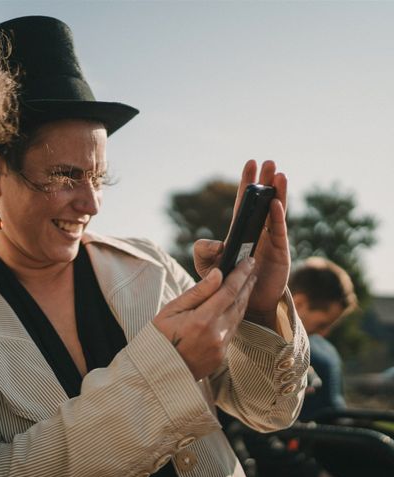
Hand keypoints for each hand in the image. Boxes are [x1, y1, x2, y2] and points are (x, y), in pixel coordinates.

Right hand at [153, 257, 256, 379]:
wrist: (157, 369)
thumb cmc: (160, 335)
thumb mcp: (172, 308)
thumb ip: (198, 291)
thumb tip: (218, 273)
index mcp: (202, 320)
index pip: (228, 291)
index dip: (240, 274)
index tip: (248, 261)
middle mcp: (216, 334)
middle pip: (238, 303)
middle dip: (247, 283)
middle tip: (252, 268)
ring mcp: (220, 347)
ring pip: (239, 317)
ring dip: (244, 298)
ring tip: (247, 283)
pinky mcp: (221, 356)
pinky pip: (233, 330)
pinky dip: (236, 315)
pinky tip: (235, 305)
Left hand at [194, 160, 289, 329]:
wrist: (246, 306)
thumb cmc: (227, 284)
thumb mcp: (207, 267)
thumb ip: (204, 251)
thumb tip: (213, 242)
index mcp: (240, 231)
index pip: (244, 202)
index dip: (247, 183)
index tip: (250, 163)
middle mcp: (257, 232)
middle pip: (263, 201)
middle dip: (266, 181)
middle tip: (270, 161)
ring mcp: (270, 240)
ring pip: (276, 212)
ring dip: (278, 193)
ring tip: (280, 173)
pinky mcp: (279, 252)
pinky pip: (278, 231)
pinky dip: (277, 216)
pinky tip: (276, 202)